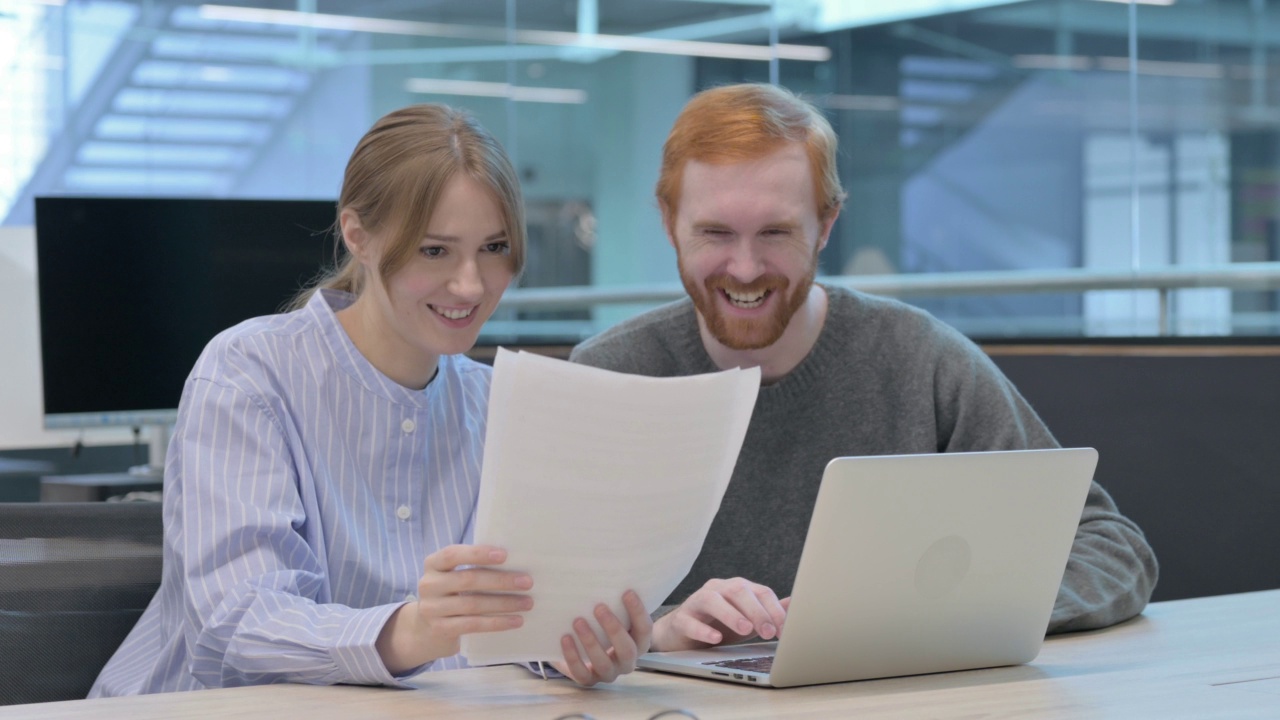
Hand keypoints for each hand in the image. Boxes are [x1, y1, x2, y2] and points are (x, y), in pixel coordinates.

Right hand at [376, 545, 531, 673]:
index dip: (478, 553)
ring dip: (504, 603)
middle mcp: (428, 584)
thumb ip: (473, 567)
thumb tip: (516, 561)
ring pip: (473, 604)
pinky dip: (497, 622)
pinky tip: (516, 620)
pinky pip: (473, 624)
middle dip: (501, 580)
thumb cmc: (451, 594)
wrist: (427, 630)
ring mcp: (432, 609)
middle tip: (527, 582)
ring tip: (527, 602)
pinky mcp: (440, 629)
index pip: (453, 554)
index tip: (505, 555)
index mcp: (433, 564)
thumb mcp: (453, 576)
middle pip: (468, 580)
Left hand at [550, 589, 651, 685]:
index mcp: (638, 642)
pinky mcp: (589, 680)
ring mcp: (608, 672)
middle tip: (599, 607)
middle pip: (627, 650)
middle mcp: (627, 661)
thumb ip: (614, 600)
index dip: (638, 612)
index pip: (645, 629)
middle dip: (613, 629)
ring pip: (604, 663)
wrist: (582, 650)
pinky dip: (573, 656)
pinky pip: (582, 674)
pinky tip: (565, 638)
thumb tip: (608, 566)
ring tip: (578, 621)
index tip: (627, 592)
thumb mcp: (611, 614)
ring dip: (591, 642)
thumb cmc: (601, 625)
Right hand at [650, 577, 788, 651]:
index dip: (774, 610)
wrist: (682, 634)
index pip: (760, 592)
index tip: (784, 630)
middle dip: (756, 611)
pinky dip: (703, 629)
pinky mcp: (680, 618)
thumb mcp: (748, 620)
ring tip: (745, 630)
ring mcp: (696, 602)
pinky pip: (689, 621)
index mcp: (737, 589)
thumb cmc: (718, 625)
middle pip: (738, 591)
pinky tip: (716, 639)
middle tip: (768, 632)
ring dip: (731, 614)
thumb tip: (795, 605)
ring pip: (712, 600)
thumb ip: (769, 612)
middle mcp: (717, 590)